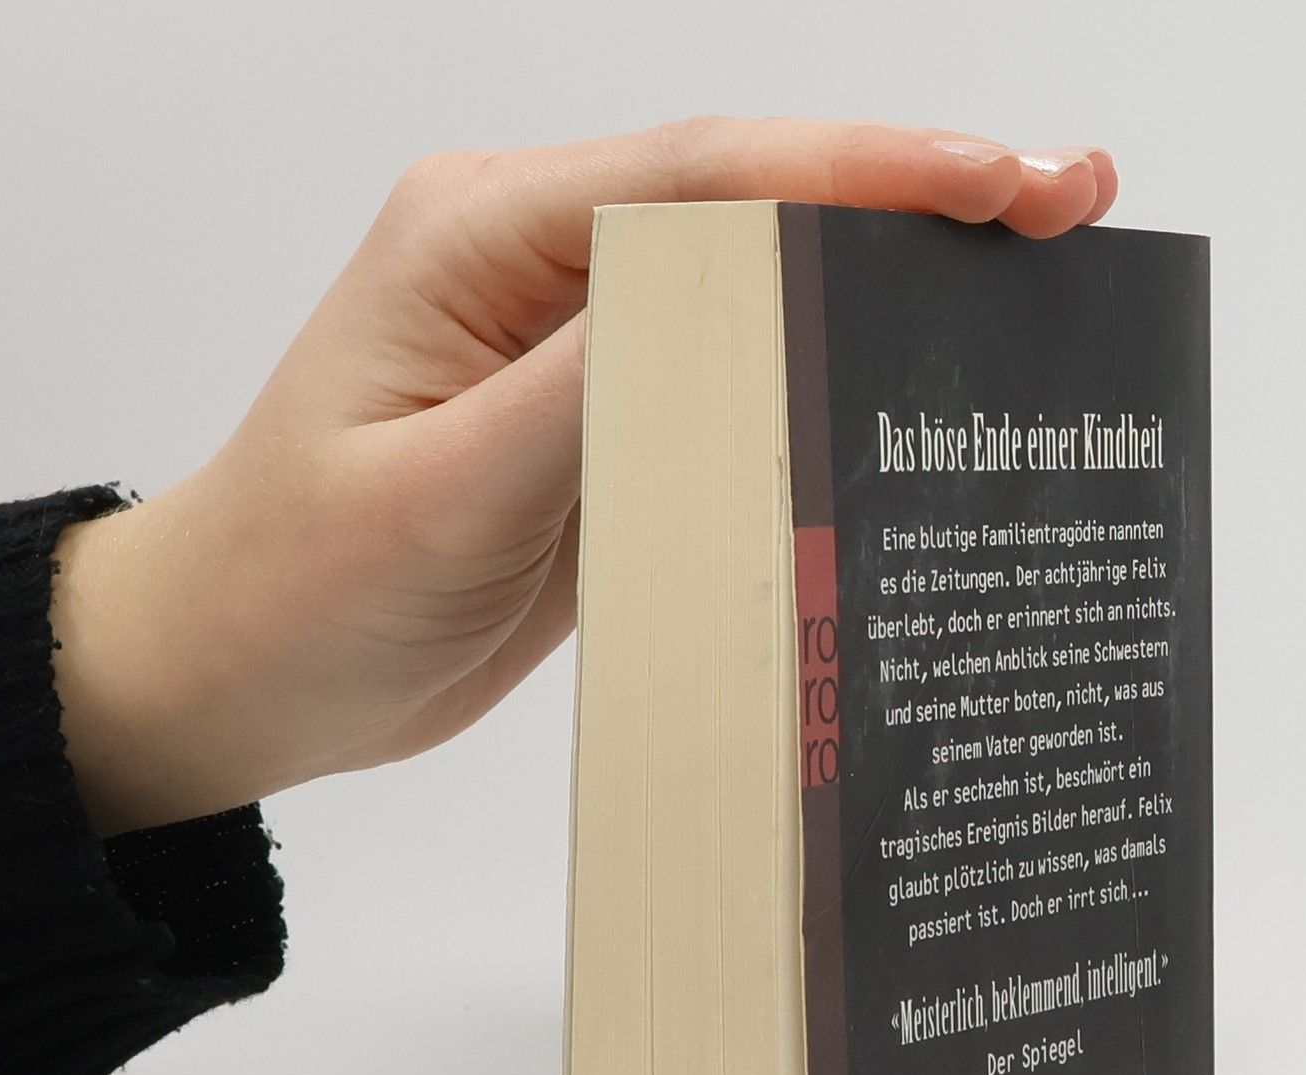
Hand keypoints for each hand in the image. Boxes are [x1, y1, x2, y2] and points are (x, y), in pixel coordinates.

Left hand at [49, 117, 1117, 834]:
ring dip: (886, 290)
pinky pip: (734, 388)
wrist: (237, 672)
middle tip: (1068, 207)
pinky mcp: (602, 429)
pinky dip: (825, 383)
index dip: (866, 170)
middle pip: (756, 208)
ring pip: (760, 294)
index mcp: (484, 238)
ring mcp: (577, 349)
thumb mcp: (440, 496)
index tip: (1001, 180)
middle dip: (913, 202)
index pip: (706, 175)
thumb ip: (591, 394)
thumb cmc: (300, 586)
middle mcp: (540, 269)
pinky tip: (909, 397)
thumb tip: (748, 300)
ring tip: (1029, 291)